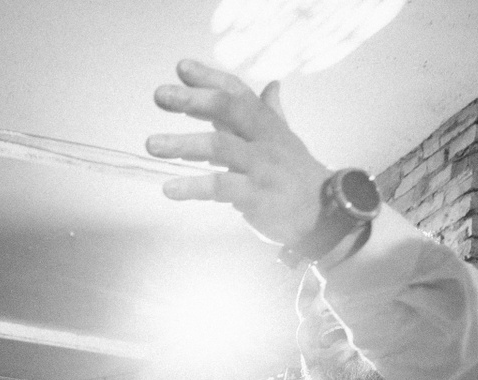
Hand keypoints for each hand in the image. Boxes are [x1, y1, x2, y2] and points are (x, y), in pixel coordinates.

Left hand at [146, 62, 329, 247]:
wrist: (325, 213)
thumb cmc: (297, 175)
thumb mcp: (286, 139)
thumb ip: (271, 113)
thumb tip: (272, 84)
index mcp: (266, 124)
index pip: (237, 92)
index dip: (209, 78)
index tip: (181, 68)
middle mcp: (263, 139)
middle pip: (228, 109)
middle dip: (192, 99)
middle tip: (160, 95)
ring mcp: (260, 166)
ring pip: (220, 147)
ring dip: (183, 144)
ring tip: (152, 145)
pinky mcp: (256, 196)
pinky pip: (222, 187)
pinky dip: (194, 187)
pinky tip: (169, 188)